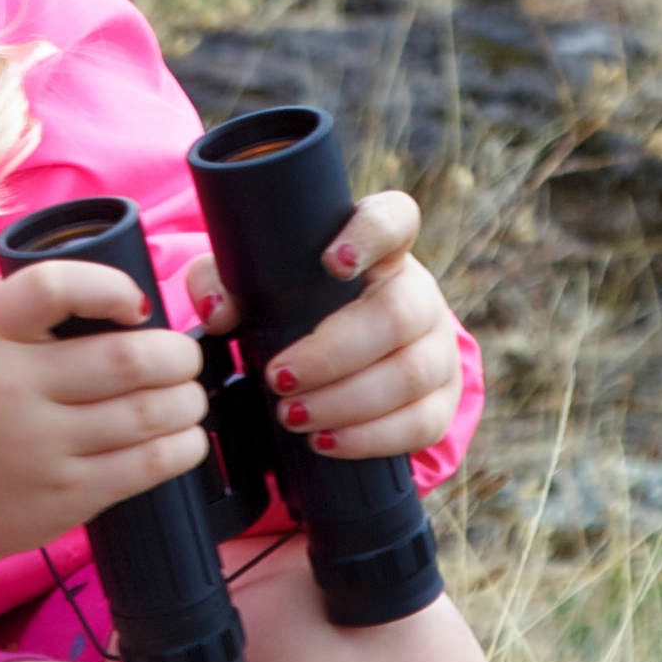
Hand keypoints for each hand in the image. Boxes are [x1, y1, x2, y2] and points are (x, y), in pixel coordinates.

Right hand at [0, 260, 210, 582]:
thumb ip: (44, 311)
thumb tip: (142, 304)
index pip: (52, 287)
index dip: (109, 286)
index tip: (136, 304)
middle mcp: (12, 385)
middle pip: (126, 359)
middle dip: (178, 355)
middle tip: (184, 357)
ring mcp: (39, 446)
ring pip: (147, 413)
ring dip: (188, 401)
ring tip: (188, 395)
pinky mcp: (65, 495)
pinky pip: (146, 465)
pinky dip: (183, 445)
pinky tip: (186, 435)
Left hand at [185, 188, 459, 462]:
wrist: (351, 359)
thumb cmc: (300, 308)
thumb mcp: (260, 286)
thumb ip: (225, 283)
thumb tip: (218, 313)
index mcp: (380, 249)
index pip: (393, 219)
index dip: (370, 235)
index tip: (332, 262)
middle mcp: (418, 290)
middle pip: (399, 314)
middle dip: (333, 354)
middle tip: (279, 378)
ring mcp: (438, 345)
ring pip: (411, 374)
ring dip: (346, 402)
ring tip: (293, 416)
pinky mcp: (443, 396)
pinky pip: (422, 422)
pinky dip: (370, 438)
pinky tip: (329, 442)